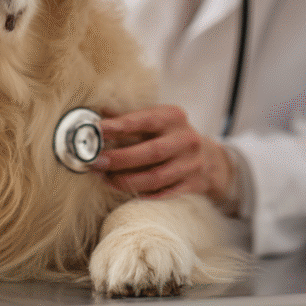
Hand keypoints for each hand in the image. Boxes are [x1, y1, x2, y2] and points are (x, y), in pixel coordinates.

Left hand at [92, 106, 235, 207]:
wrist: (210, 158)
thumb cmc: (171, 135)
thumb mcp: (155, 119)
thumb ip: (128, 117)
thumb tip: (99, 112)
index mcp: (173, 117)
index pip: (145, 120)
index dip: (120, 125)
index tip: (98, 129)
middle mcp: (185, 139)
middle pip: (150, 152)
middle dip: (120, 159)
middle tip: (95, 162)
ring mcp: (191, 164)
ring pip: (155, 177)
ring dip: (125, 180)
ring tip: (104, 178)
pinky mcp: (193, 185)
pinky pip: (162, 193)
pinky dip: (140, 193)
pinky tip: (122, 189)